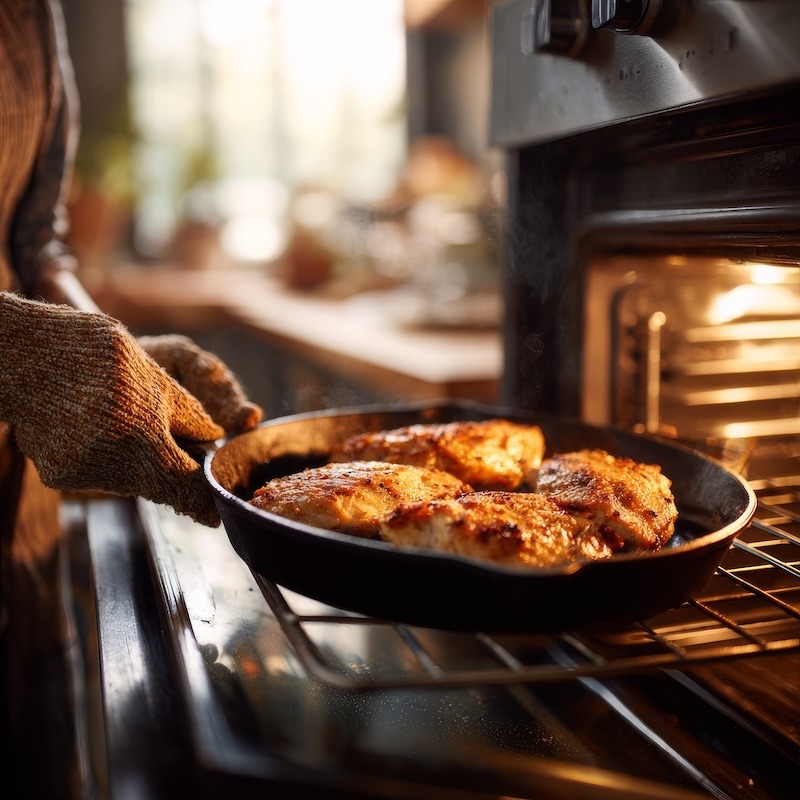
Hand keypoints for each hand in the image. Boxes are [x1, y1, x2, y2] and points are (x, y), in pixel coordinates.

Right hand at [0, 293, 255, 525]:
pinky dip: (113, 459)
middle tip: (186, 453)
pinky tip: (102, 428)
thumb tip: (214, 438)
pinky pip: (102, 476)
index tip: (217, 514)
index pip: (184, 486)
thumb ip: (189, 413)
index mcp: (141, 434)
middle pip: (159, 485)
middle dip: (176, 473)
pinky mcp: (58, 475)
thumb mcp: (152, 373)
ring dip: (145, 464)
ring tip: (134, 425)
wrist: (21, 354)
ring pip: (132, 481)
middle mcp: (109, 463)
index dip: (204, 501)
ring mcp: (80, 473)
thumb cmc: (94, 353)